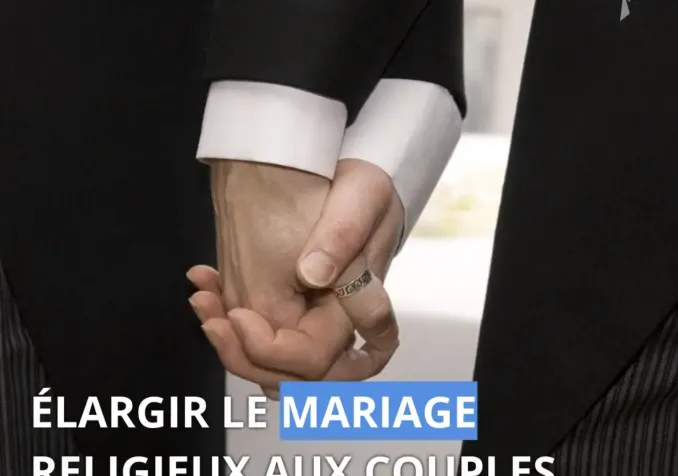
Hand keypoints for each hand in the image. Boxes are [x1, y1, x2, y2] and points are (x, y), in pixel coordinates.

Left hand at [189, 160, 403, 396]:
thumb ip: (343, 238)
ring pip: (271, 363)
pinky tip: (205, 283)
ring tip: (203, 299)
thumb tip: (312, 275)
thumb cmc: (361, 187)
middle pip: (290, 377)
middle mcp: (334, 324)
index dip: (272, 349)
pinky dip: (227, 315)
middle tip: (210, 321)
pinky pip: (260, 333)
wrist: (349, 177)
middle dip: (243, 356)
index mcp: (354, 307)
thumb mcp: (360, 197)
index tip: (239, 315)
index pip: (315, 359)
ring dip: (231, 340)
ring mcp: (311, 319)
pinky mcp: (290, 306)